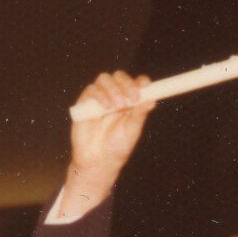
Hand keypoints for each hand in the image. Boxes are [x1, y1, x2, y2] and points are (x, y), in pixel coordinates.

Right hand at [65, 70, 154, 208]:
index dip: (141, 81)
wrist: (98, 160)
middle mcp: (115, 96)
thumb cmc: (118, 146)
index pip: (136, 84)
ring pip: (104, 79)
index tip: (146, 85)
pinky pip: (91, 89)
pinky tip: (106, 107)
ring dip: (114, 89)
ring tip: (118, 105)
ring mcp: (99, 98)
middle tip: (133, 97)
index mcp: (129, 102)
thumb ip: (139, 114)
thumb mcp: (132, 130)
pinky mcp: (85, 102)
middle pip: (119, 76)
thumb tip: (151, 100)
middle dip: (127, 83)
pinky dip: (100, 95)